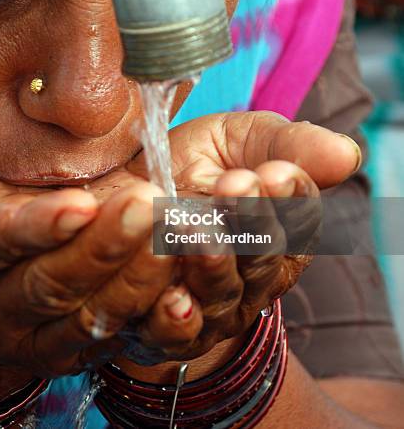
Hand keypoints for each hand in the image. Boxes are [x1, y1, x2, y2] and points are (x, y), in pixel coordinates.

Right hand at [0, 146, 178, 390]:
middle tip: (150, 205)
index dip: (32, 227)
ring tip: (175, 232)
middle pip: (47, 286)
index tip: (80, 202)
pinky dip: (150, 311)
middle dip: (102, 247)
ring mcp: (26, 338)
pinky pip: (109, 338)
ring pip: (86, 316)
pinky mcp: (62, 349)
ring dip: (136, 277)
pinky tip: (184, 273)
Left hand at [120, 111, 361, 362]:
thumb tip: (345, 154)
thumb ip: (288, 145)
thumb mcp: (241, 140)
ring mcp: (210, 307)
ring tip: (194, 226)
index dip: (289, 199)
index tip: (273, 172)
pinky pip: (172, 333)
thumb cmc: (194, 161)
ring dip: (212, 264)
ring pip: (221, 297)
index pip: (299, 222)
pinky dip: (173, 317)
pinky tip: (172, 297)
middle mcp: (251, 278)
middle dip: (250, 223)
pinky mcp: (162, 327)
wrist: (127, 187)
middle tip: (234, 187)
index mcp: (281, 232)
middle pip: (263, 262)